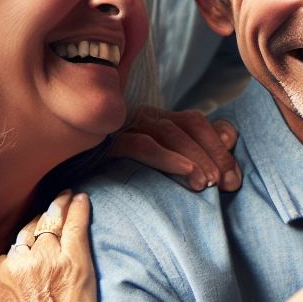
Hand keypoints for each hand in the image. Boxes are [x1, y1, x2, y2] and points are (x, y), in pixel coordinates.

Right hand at [109, 106, 240, 190]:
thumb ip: (194, 151)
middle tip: (228, 184)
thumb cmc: (121, 175)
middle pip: (190, 125)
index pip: (197, 122)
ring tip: (207, 183)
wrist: (68, 179)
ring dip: (193, 156)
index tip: (234, 175)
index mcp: (159, 119)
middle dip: (214, 155)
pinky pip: (139, 145)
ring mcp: (125, 125)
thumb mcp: (160, 164)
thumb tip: (228, 140)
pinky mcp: (106, 142)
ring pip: (168, 132)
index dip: (220, 143)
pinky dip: (165, 156)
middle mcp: (144, 116)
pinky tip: (184, 170)